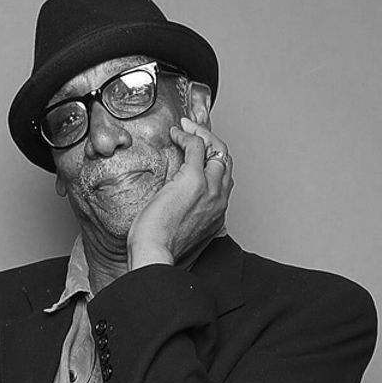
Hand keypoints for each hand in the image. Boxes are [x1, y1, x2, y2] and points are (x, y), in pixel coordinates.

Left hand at [127, 117, 233, 269]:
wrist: (155, 254)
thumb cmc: (160, 247)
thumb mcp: (180, 231)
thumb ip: (186, 218)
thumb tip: (174, 205)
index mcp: (217, 213)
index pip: (223, 178)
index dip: (212, 160)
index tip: (198, 151)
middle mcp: (219, 200)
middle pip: (225, 160)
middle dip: (211, 141)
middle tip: (193, 132)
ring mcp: (210, 189)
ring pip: (217, 149)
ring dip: (202, 134)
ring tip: (186, 128)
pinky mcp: (194, 180)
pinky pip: (197, 147)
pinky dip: (188, 135)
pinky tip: (176, 133)